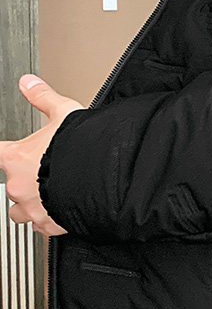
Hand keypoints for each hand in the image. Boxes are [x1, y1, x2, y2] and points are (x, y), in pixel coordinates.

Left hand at [0, 74, 86, 236]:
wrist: (104, 176)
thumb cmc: (83, 147)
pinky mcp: (50, 224)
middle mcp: (18, 185)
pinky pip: (42, 226)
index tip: (5, 152)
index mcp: (16, 157)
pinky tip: (62, 211)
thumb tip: (29, 82)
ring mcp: (33, 207)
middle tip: (44, 173)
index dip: (2, 151)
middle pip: (8, 186)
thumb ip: (44, 98)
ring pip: (19, 212)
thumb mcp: (65, 113)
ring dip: (30, 205)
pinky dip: (49, 220)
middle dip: (24, 181)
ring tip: (48, 196)